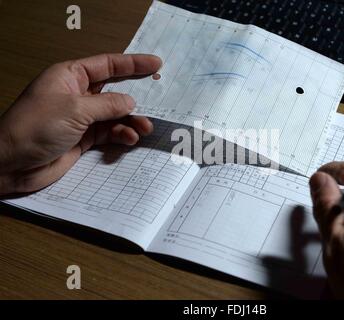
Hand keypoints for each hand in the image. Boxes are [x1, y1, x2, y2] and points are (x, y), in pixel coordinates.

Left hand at [0, 54, 161, 194]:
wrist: (12, 164)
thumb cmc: (35, 127)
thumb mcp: (74, 110)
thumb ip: (107, 105)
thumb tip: (131, 102)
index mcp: (70, 76)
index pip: (107, 65)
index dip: (132, 64)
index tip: (156, 65)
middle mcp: (77, 95)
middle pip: (114, 91)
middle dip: (136, 97)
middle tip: (159, 101)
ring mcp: (81, 118)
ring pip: (115, 115)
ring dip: (131, 121)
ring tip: (145, 128)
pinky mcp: (84, 139)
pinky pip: (109, 133)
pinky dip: (121, 135)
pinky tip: (129, 139)